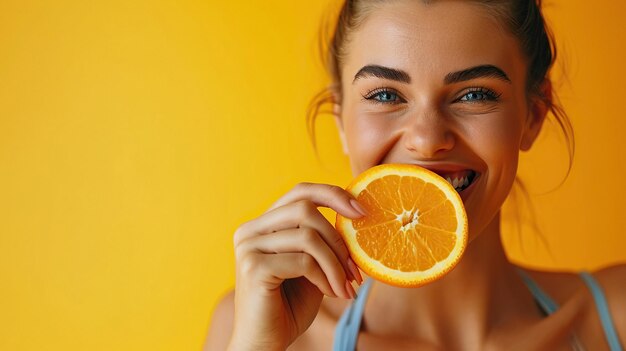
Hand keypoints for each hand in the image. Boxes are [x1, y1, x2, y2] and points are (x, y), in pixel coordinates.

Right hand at [228, 183, 365, 350]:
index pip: (300, 192)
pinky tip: (331, 294)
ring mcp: (249, 247)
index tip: (362, 211)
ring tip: (346, 287)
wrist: (265, 343)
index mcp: (263, 224)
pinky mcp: (253, 267)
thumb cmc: (290, 306)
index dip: (333, 194)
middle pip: (305, 209)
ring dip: (336, 264)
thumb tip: (358, 213)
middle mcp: (250, 230)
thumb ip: (323, 240)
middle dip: (338, 239)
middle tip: (356, 269)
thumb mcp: (312, 266)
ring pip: (309, 236)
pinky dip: (325, 277)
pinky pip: (304, 261)